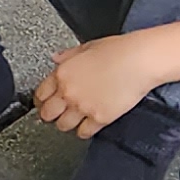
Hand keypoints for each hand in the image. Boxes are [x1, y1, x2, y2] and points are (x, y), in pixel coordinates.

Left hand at [32, 35, 152, 136]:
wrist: (139, 61)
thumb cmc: (118, 50)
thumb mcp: (87, 47)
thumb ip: (68, 56)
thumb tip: (56, 58)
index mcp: (63, 73)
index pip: (40, 95)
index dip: (41, 101)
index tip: (44, 103)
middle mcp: (69, 92)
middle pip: (47, 114)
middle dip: (50, 115)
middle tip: (56, 114)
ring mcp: (83, 107)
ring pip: (62, 126)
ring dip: (66, 123)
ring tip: (72, 119)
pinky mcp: (99, 118)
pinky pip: (83, 132)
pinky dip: (84, 131)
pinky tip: (87, 125)